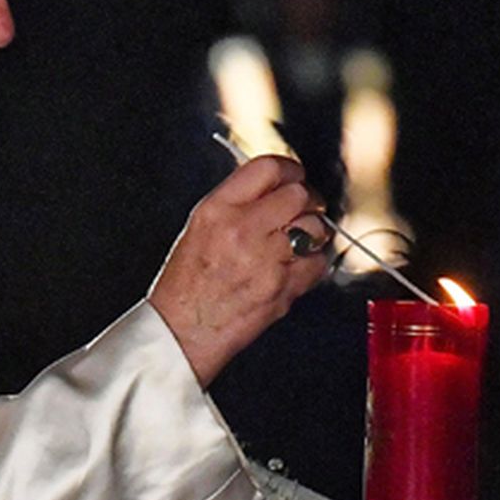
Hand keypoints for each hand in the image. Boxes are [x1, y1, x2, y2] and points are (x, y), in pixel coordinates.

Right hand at [148, 155, 328, 385]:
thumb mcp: (199, 228)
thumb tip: (272, 186)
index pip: (267, 168)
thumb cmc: (186, 285)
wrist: (182, 331)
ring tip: (298, 242)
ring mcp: (265, 259)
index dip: (289, 169)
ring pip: (314, 227)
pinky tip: (294, 268)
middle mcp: (241, 229)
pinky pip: (317, 263)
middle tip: (304, 210)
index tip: (295, 176)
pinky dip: (312, 264)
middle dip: (307, 200)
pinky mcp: (282, 287)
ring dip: (313, 232)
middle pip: (298, 194)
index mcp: (217, 210)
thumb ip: (236, 202)